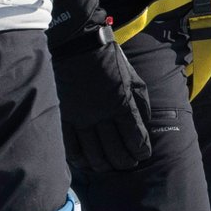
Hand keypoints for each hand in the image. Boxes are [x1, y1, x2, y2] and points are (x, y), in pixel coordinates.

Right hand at [47, 0, 151, 173]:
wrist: (76, 44)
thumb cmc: (108, 58)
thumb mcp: (133, 76)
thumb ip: (140, 102)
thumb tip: (145, 125)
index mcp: (122, 103)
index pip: (135, 138)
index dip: (141, 151)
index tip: (143, 154)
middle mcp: (102, 115)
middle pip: (115, 151)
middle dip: (125, 162)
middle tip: (129, 164)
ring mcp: (81, 118)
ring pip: (94, 154)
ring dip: (105, 165)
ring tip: (111, 167)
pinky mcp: (64, 118)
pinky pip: (72, 147)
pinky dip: (81, 160)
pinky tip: (88, 163)